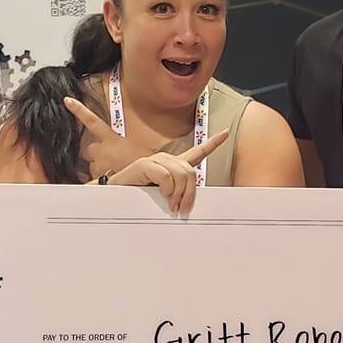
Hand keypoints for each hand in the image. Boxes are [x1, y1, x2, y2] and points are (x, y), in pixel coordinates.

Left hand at [63, 96, 155, 179]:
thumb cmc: (146, 164)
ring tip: (116, 173)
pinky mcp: (98, 178)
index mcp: (112, 138)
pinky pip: (95, 180)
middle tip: (111, 161)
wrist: (149, 177)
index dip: (79, 110)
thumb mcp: (138, 148)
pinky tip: (114, 181)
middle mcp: (102, 150)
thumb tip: (121, 151)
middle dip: (97, 155)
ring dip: (100, 169)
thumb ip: (123, 146)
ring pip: (92, 166)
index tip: (67, 101)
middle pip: (90, 149)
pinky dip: (101, 182)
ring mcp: (99, 164)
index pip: (92, 121)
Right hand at [107, 130, 228, 213]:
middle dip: (189, 193)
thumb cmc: (139, 202)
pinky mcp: (144, 165)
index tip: (226, 133)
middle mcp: (166, 160)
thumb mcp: (165, 200)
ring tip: (170, 206)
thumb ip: (178, 196)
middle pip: (190, 172)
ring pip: (181, 174)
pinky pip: (165, 176)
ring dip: (178, 194)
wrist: (116, 201)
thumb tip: (188, 204)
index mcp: (173, 167)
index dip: (212, 143)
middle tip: (181, 209)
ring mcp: (155, 161)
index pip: (196, 153)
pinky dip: (166, 189)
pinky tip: (159, 194)